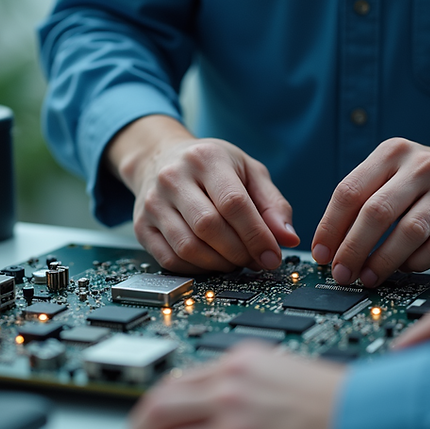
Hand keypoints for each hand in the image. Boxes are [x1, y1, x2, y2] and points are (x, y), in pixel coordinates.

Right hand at [108, 116, 298, 274]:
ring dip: (219, 264)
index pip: (233, 203)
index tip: (272, 256)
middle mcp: (173, 178)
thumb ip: (272, 204)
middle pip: (209, 227)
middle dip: (239, 252)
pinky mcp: (141, 226)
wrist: (159, 158)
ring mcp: (153, 203)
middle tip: (255, 261)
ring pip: (188, 247)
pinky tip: (212, 263)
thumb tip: (287, 239)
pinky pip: (170, 260)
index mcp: (206, 159)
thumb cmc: (211, 167)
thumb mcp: (248, 172)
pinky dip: (197, 270)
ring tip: (236, 262)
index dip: (256, 235)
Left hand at [127, 343, 347, 428]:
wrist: (368, 420)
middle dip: (140, 422)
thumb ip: (257, 387)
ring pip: (157, 416)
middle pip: (162, 393)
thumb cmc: (344, 406)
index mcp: (246, 358)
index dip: (167, 402)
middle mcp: (232, 375)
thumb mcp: (291, 378)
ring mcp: (230, 405)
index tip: (160, 418)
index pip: (188, 376)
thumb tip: (237, 412)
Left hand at [311, 136, 429, 286]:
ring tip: (367, 278)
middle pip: (377, 212)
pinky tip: (402, 268)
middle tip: (341, 273)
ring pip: (408, 233)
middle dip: (353, 249)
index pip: (350, 191)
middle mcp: (422, 167)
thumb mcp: (389, 173)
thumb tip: (328, 248)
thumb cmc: (420, 183)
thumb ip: (360, 200)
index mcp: (392, 153)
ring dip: (382, 262)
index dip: (330, 227)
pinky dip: (414, 263)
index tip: (322, 254)